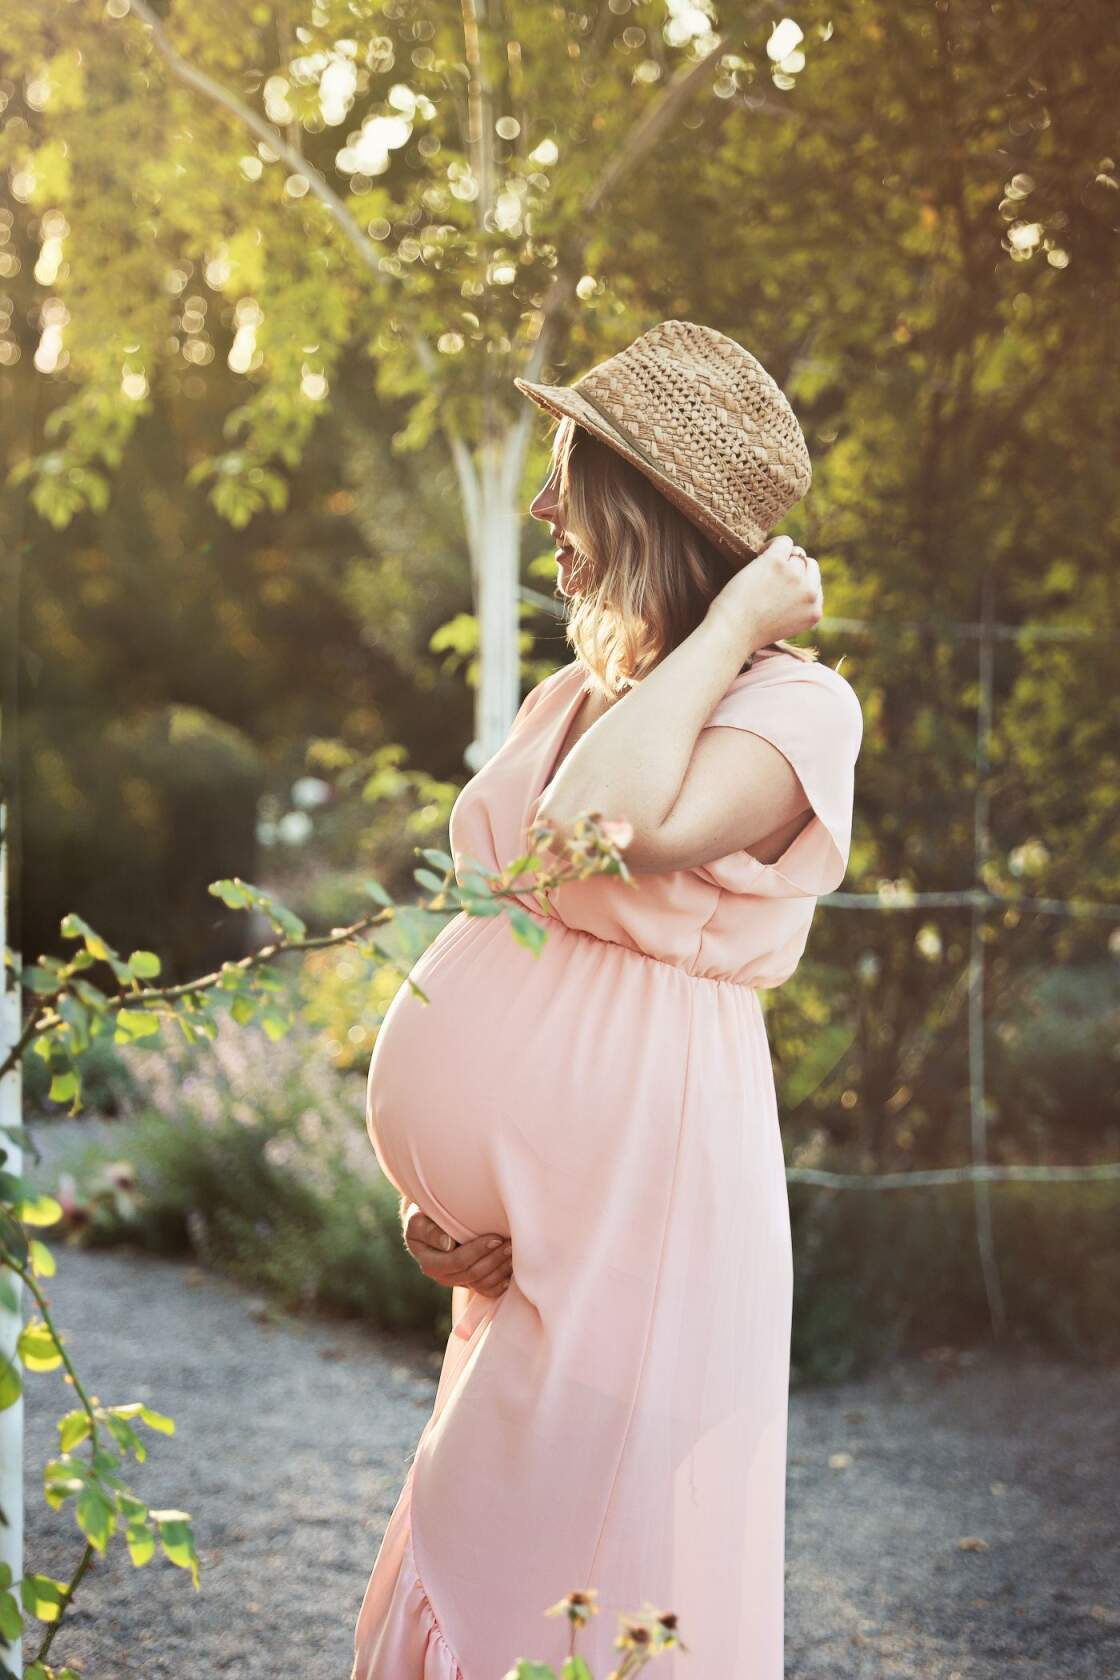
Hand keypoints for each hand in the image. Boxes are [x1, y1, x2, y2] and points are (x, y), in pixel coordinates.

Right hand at [401, 1201, 512, 1298]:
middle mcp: (443, 1277)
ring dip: (500, 1270)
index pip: (456, 1261)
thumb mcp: (418, 1220)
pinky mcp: (469, 1283)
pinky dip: (500, 1284)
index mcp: (429, 1263)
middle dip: (493, 1259)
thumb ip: (429, 1231)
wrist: (428, 1226)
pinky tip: (511, 1273)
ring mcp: (457, 1282)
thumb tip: (448, 1245)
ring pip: (482, 1284)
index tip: (495, 1238)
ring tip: (514, 1253)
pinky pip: (486, 1291)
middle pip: (472, 1274)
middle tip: (510, 1244)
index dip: (477, 1251)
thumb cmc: (424, 1218)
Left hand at [706, 534, 821, 658]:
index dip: (798, 582)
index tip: (779, 588)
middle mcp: (810, 593)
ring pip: (796, 554)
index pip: (815, 585)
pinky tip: (759, 555)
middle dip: (793, 568)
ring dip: (781, 557)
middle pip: (809, 566)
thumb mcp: (785, 625)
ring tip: (762, 568)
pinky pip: (784, 541)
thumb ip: (797, 606)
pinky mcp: (777, 562)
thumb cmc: (749, 631)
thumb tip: (797, 579)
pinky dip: (772, 544)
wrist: (732, 632)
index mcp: (814, 611)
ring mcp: (795, 576)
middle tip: (771, 576)